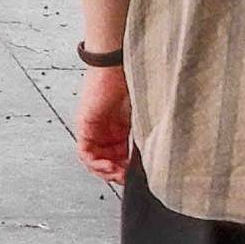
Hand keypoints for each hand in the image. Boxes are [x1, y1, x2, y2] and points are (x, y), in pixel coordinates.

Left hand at [71, 61, 134, 184]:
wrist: (117, 63)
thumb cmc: (134, 81)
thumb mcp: (144, 114)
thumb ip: (146, 132)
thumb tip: (159, 154)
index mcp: (119, 127)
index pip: (119, 155)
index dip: (127, 169)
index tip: (138, 176)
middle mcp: (104, 129)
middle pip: (106, 160)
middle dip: (117, 173)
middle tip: (128, 179)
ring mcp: (93, 128)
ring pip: (93, 159)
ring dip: (106, 171)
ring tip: (118, 175)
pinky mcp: (85, 125)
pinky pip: (85, 152)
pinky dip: (96, 163)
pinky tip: (109, 167)